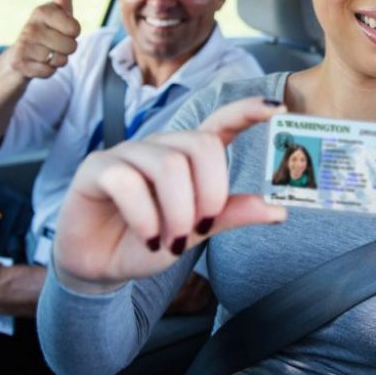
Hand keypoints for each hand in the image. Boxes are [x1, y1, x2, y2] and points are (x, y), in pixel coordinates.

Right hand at [9, 0, 80, 78]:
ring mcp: (23, 45)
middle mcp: (30, 25)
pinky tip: (36, 64)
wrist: (18, 56)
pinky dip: (47, 72)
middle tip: (53, 45)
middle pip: (71, 46)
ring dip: (56, 61)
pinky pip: (49, 72)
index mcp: (42, 11)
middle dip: (66, 50)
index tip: (61, 29)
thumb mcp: (57, 11)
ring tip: (44, 53)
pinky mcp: (18, 63)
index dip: (73, 33)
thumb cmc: (45, 31)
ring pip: (61, 60)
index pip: (75, 28)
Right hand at [53, 97, 287, 293]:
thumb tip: (278, 210)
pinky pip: (128, 181)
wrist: (100, 266)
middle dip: (210, 193)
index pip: (221, 122)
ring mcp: (127, 153)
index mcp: (188, 156)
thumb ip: (230, 216)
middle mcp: (160, 147)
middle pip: (201, 145)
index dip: (248, 111)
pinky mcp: (96, 168)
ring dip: (178, 212)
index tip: (278, 108)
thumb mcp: (195, 232)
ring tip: (170, 242)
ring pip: (169, 165)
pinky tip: (148, 237)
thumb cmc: (149, 242)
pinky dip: (146, 218)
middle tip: (200, 227)